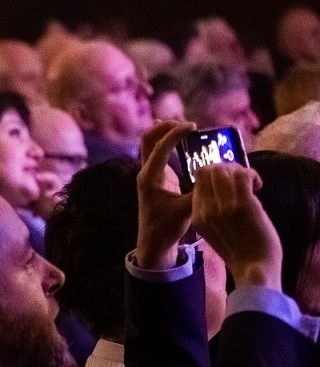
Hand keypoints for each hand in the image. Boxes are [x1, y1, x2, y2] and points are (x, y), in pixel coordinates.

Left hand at [136, 120, 195, 268]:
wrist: (153, 242)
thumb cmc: (167, 227)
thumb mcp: (187, 209)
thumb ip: (201, 191)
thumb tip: (219, 174)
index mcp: (150, 178)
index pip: (160, 147)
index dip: (176, 133)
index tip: (194, 126)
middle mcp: (146, 173)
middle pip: (148, 139)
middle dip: (166, 127)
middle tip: (188, 124)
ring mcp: (150, 174)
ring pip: (151, 144)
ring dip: (166, 132)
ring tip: (187, 127)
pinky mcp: (157, 178)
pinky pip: (160, 153)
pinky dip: (170, 142)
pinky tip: (186, 139)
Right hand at [192, 163, 282, 291]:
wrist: (253, 268)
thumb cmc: (239, 251)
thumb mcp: (213, 231)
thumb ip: (211, 210)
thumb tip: (223, 186)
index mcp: (197, 215)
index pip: (199, 178)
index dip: (217, 173)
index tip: (232, 184)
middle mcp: (206, 208)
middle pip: (209, 169)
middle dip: (229, 167)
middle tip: (244, 180)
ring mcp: (223, 206)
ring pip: (225, 169)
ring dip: (242, 170)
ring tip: (252, 184)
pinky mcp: (243, 205)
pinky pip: (242, 175)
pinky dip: (252, 174)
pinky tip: (259, 186)